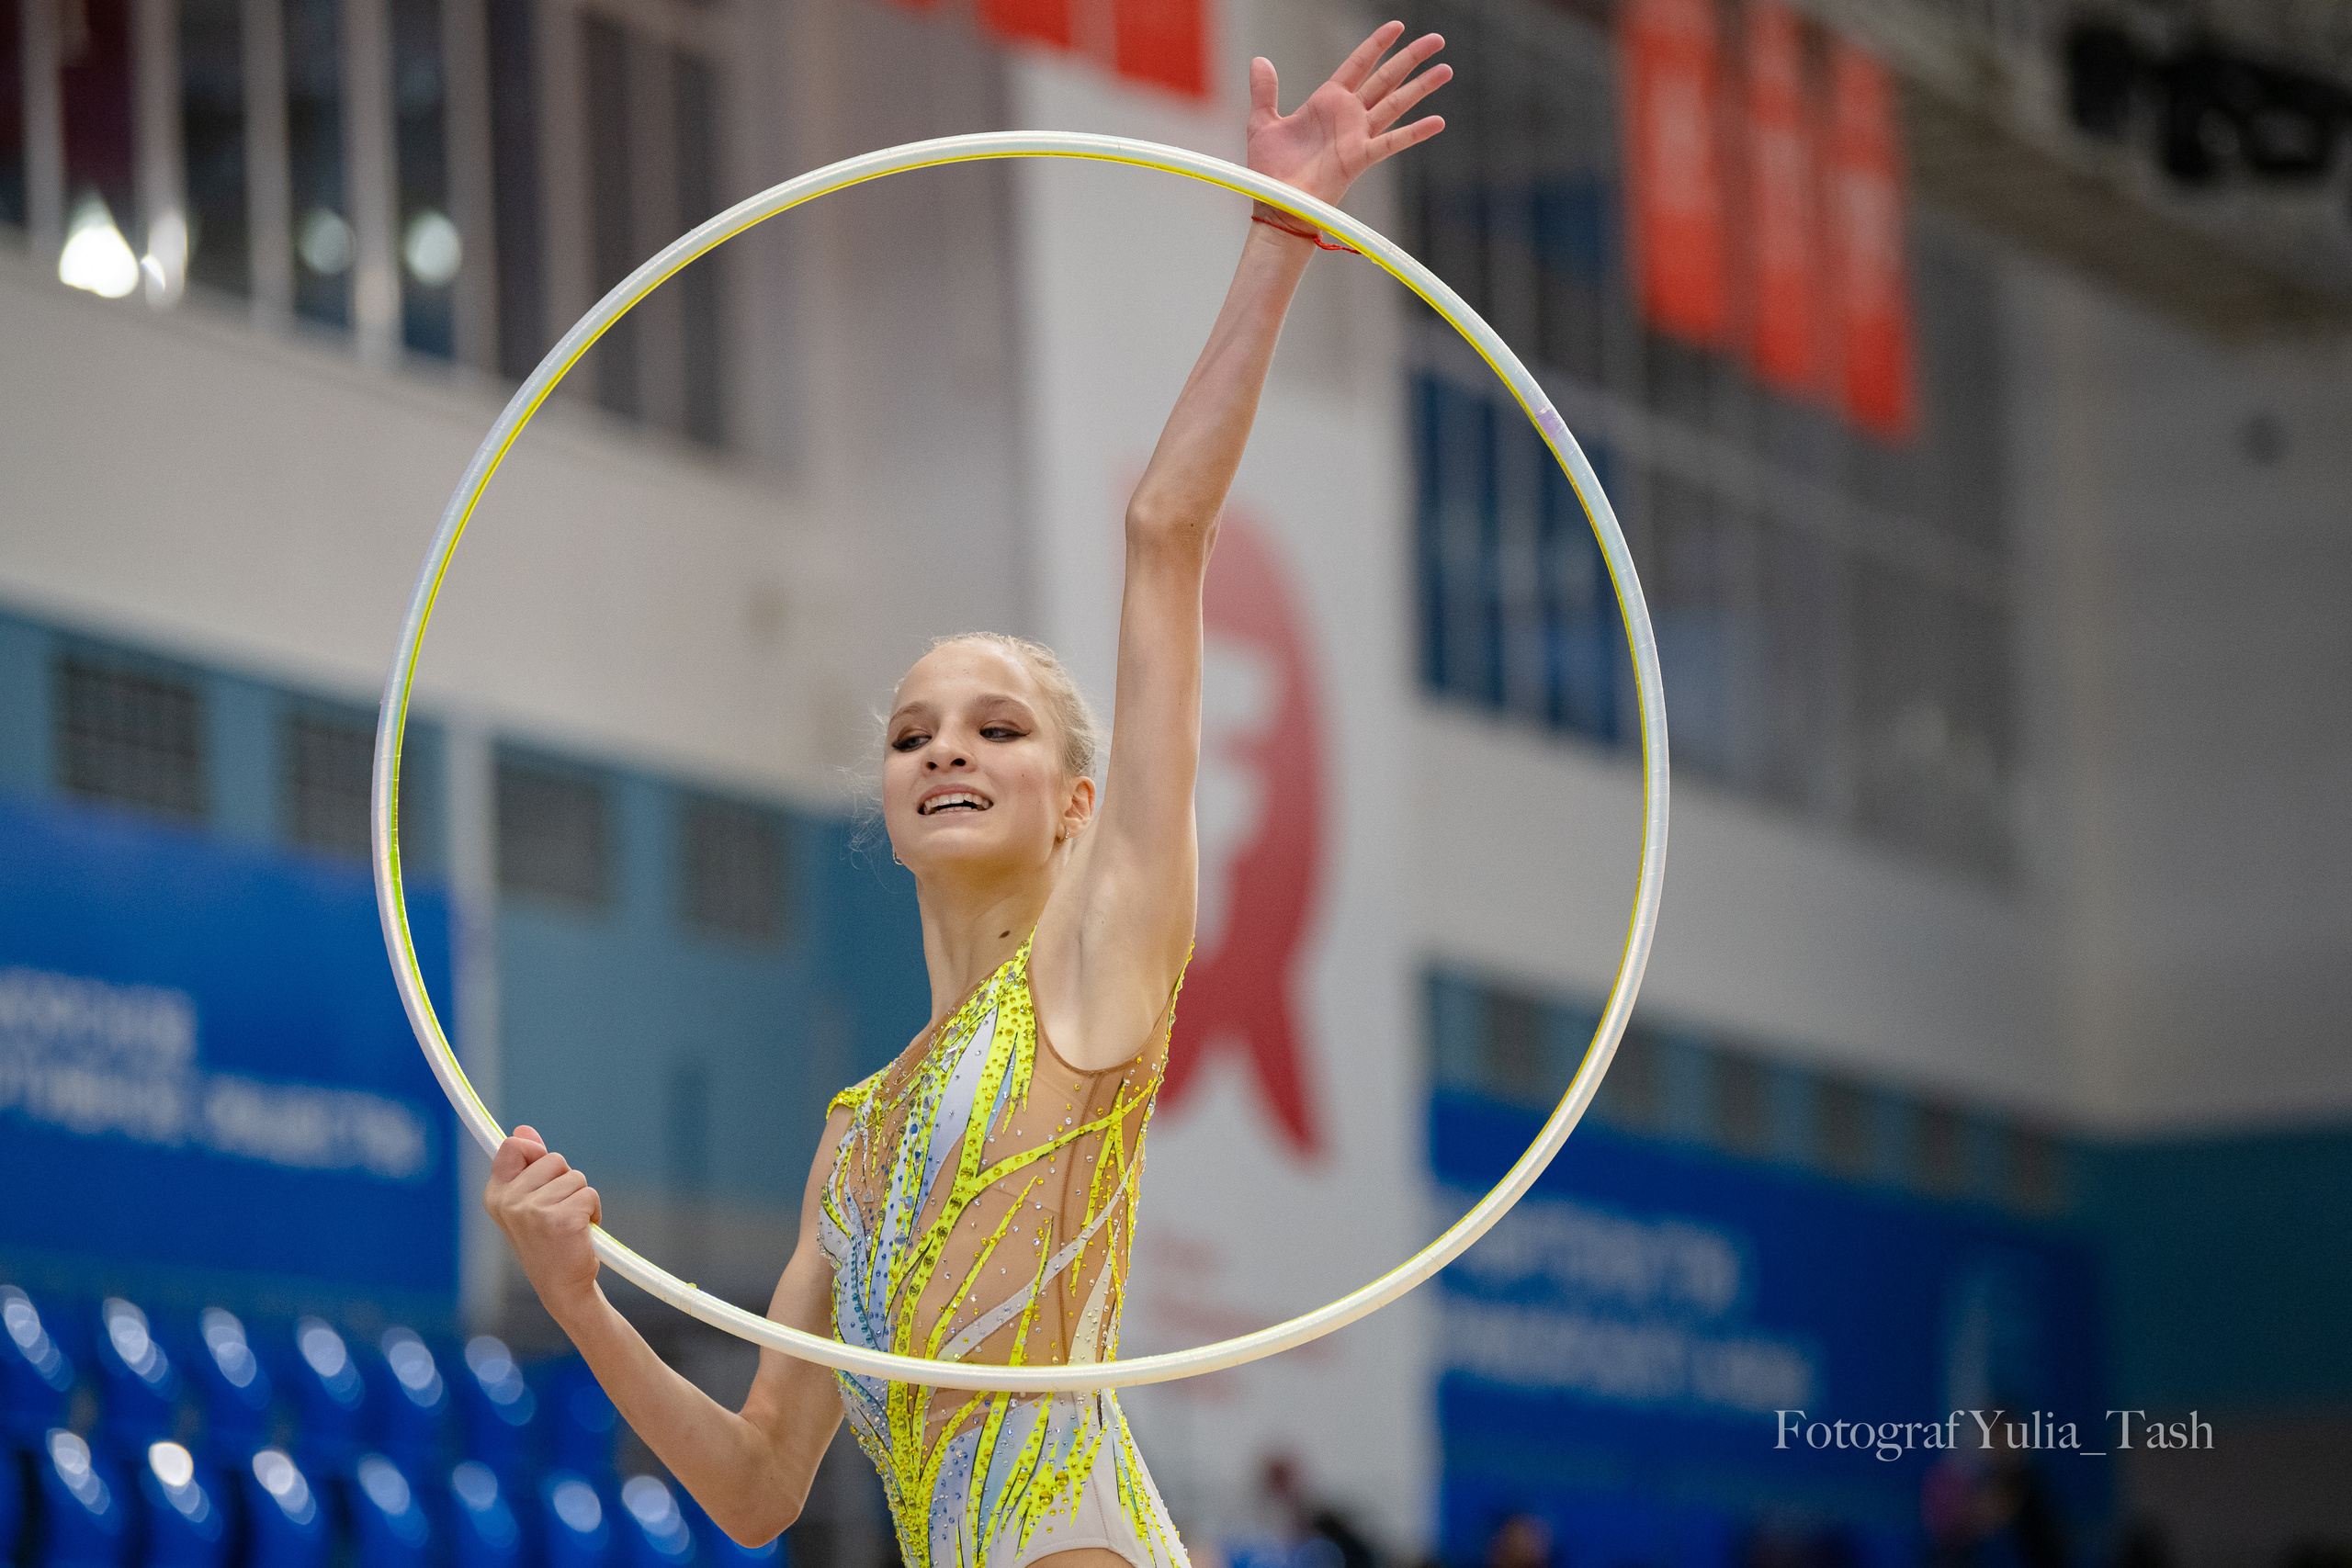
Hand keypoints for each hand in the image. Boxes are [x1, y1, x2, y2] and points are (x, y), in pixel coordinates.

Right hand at [484, 1125, 603, 1316]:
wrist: (562, 1288)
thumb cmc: (548, 1244)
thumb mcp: (530, 1203)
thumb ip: (527, 1166)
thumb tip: (524, 1129)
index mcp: (496, 1195)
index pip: (511, 1147)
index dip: (533, 1150)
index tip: (542, 1168)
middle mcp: (509, 1202)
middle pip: (553, 1158)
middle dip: (565, 1181)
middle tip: (559, 1212)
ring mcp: (533, 1210)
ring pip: (575, 1177)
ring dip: (581, 1199)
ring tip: (570, 1225)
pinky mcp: (560, 1218)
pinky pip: (590, 1195)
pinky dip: (594, 1212)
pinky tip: (581, 1233)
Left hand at [1247, 20, 1448, 212]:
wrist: (1276, 205)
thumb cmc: (1269, 170)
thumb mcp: (1263, 122)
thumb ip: (1265, 90)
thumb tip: (1259, 59)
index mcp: (1327, 101)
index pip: (1358, 64)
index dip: (1377, 44)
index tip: (1397, 26)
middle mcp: (1348, 115)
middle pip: (1386, 78)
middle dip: (1411, 58)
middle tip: (1437, 40)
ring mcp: (1357, 136)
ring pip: (1396, 104)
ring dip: (1421, 87)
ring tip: (1446, 69)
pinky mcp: (1359, 158)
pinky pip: (1392, 142)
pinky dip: (1415, 132)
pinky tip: (1438, 121)